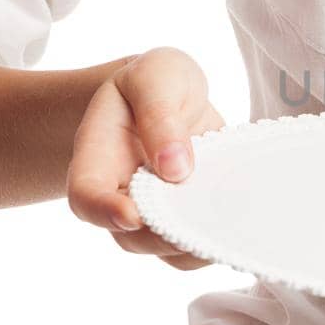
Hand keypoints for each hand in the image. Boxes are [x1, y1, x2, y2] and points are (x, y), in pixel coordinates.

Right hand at [68, 47, 225, 269]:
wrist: (170, 95)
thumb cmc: (156, 82)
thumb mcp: (155, 75)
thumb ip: (160, 114)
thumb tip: (176, 168)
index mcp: (98, 155)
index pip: (85, 196)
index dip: (104, 212)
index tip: (133, 215)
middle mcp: (120, 192)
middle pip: (129, 236)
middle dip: (164, 237)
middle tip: (201, 221)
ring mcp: (153, 209)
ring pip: (165, 249)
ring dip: (195, 244)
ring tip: (226, 223)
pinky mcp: (184, 215)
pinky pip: (194, 244)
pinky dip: (216, 240)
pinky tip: (239, 221)